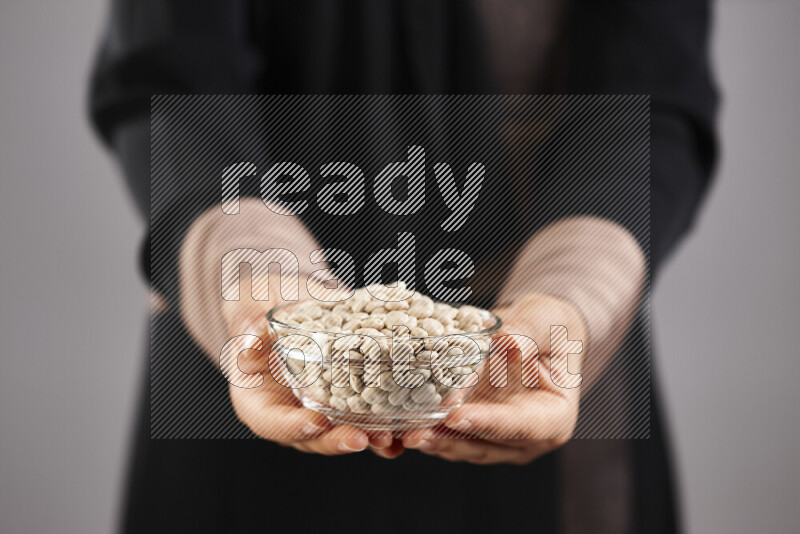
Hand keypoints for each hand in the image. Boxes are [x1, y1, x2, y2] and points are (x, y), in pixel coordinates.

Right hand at [222, 276, 402, 457]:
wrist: (284, 295)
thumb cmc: (259, 302)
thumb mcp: (249, 306)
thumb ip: (248, 325)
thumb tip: (249, 344)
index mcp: (256, 397)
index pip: (270, 422)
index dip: (292, 427)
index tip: (315, 423)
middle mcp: (287, 410)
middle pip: (310, 437)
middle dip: (337, 440)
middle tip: (361, 438)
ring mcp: (317, 407)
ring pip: (340, 432)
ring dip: (366, 438)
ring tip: (389, 438)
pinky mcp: (344, 397)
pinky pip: (363, 415)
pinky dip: (384, 423)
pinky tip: (407, 426)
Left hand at [402, 293, 586, 464]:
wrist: (536, 330)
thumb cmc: (549, 325)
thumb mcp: (544, 321)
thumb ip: (527, 333)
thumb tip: (507, 343)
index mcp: (554, 416)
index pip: (521, 425)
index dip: (488, 423)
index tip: (456, 417)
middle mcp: (526, 436)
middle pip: (485, 445)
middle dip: (448, 440)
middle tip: (415, 435)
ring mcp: (497, 436)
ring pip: (462, 446)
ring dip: (431, 439)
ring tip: (402, 432)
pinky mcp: (473, 428)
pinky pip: (448, 433)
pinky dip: (425, 429)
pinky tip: (400, 422)